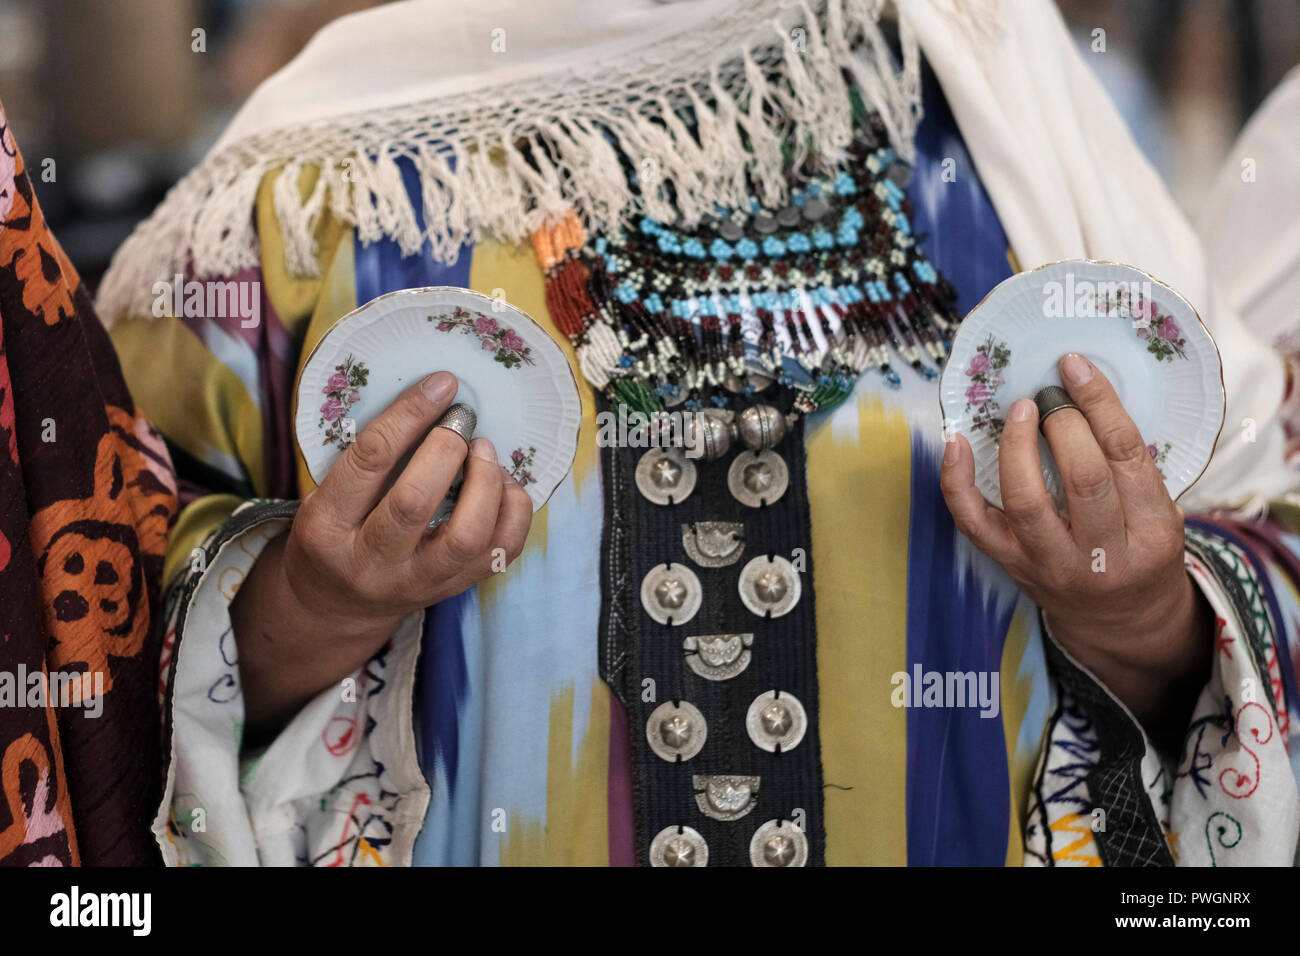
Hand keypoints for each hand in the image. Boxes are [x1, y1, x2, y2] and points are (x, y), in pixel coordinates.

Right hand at [231, 371, 532, 733]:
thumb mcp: (324, 495)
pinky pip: (499, 553)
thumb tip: (434, 398)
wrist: (336, 607)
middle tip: (461, 420)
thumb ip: (369, 458)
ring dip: (486, 482)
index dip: (410, 414)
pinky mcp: (452, 591)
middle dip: (447, 449)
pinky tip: (504, 486)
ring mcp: (415, 583)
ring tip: (485, 451)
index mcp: (326, 526)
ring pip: (466, 536)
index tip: (441, 385)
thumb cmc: (333, 535)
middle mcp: (369, 562)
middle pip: (414, 502)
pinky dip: (513, 511)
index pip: (370, 460)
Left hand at [941, 353, 1211, 736]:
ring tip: (1017, 408)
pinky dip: (957, 480)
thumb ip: (1131, 464)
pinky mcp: (1012, 565)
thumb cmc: (1139, 550)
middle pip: (1082, 477)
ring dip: (1015, 445)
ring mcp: (1052, 563)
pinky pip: (973, 522)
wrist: (1120, 621)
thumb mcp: (1160, 512)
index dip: (1099, 403)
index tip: (1074, 366)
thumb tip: (1081, 389)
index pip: (1126, 454)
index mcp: (1153, 531)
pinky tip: (955, 443)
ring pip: (1027, 500)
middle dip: (1062, 424)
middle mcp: (1103, 553)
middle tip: (1049, 395)